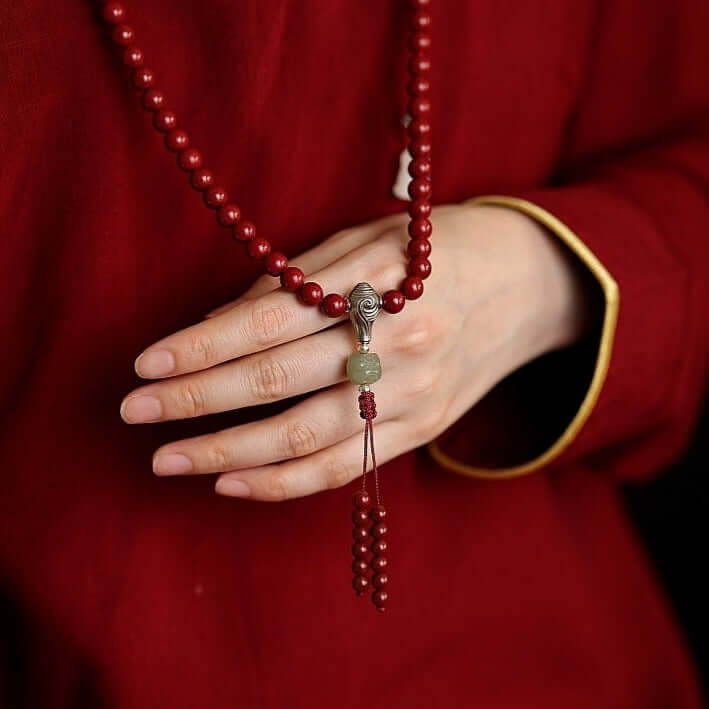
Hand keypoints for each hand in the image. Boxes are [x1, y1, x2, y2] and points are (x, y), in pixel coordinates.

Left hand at [119, 204, 594, 500]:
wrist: (526, 286)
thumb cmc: (437, 250)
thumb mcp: (371, 237)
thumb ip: (299, 277)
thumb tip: (220, 324)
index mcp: (382, 280)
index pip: (271, 320)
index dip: (203, 347)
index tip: (146, 365)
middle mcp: (399, 344)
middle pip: (278, 382)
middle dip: (198, 400)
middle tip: (136, 413)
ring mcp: (414, 396)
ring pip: (305, 438)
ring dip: (227, 453)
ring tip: (169, 459)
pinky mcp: (423, 430)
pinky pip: (344, 469)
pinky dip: (282, 482)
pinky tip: (231, 482)